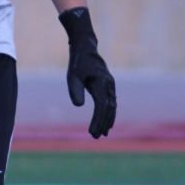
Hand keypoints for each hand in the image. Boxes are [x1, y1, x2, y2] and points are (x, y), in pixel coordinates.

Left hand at [59, 7, 116, 138]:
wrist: (86, 48)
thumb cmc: (78, 63)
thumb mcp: (73, 76)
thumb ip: (75, 90)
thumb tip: (79, 106)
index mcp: (101, 83)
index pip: (101, 106)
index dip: (98, 120)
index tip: (92, 131)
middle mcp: (109, 85)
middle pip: (109, 109)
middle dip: (103, 123)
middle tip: (96, 136)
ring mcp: (111, 86)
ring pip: (112, 107)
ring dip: (107, 120)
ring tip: (102, 134)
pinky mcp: (109, 86)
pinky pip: (111, 103)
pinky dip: (110, 113)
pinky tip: (106, 123)